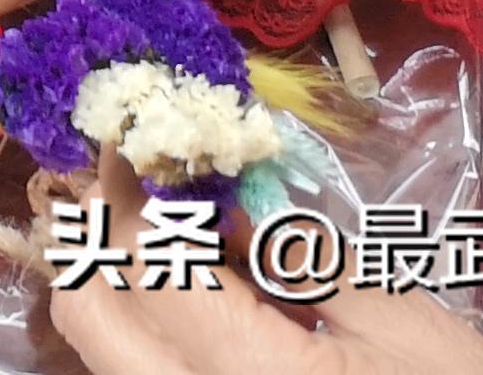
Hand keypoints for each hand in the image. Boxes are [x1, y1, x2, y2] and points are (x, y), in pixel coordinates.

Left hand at [49, 155, 482, 374]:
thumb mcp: (393, 319)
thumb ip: (291, 254)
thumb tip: (216, 201)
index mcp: (241, 374)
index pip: (141, 260)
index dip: (124, 187)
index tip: (128, 132)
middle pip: (88, 314)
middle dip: (96, 236)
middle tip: (132, 179)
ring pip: (105, 354)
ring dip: (113, 283)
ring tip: (158, 228)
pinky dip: (147, 330)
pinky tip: (190, 294)